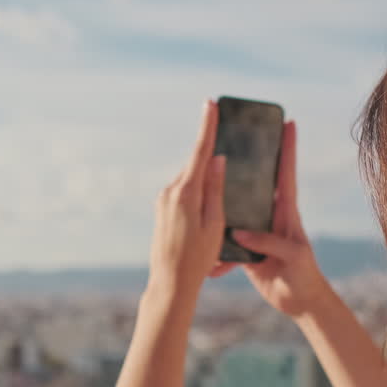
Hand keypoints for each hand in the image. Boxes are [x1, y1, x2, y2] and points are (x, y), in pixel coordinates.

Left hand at [147, 100, 227, 299]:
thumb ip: (215, 189)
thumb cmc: (197, 258)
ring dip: (205, 182)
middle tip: (224, 144)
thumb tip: (217, 160)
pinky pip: (184, 193)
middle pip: (196, 165)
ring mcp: (163, 200)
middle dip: (211, 158)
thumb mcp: (215, 223)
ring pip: (190, 181)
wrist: (170, 281)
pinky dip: (197, 194)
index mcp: (186, 193)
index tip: (210, 104)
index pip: (200, 152)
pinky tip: (206, 210)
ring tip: (219, 199)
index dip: (207, 126)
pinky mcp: (161, 209)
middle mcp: (170, 192)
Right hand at [209, 121, 331, 317]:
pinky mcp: (246, 250)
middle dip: (248, 160)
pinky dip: (216, 251)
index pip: (286, 173)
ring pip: (236, 209)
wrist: (300, 302)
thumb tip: (239, 231)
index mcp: (287, 212)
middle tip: (235, 136)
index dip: (288, 148)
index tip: (288, 122)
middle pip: (257, 182)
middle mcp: (270, 216)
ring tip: (203, 181)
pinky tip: (205, 256)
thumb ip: (269, 242)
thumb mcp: (292, 256)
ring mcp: (257, 232)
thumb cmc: (304, 276)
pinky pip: (227, 243)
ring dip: (222, 200)